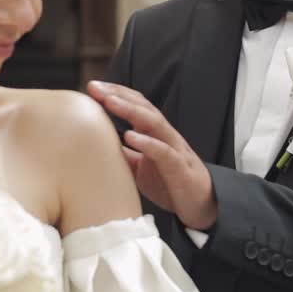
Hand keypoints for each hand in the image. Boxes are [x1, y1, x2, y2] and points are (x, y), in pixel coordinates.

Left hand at [87, 81, 216, 230]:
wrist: (200, 204)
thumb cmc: (169, 181)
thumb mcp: (139, 166)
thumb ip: (123, 153)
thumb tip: (95, 146)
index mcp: (154, 132)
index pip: (135, 104)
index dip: (115, 93)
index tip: (92, 87)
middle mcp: (164, 135)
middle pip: (142, 106)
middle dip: (118, 94)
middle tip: (94, 87)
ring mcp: (174, 148)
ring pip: (154, 122)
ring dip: (131, 110)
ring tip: (110, 102)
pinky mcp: (180, 167)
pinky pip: (164, 151)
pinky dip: (147, 143)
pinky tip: (130, 136)